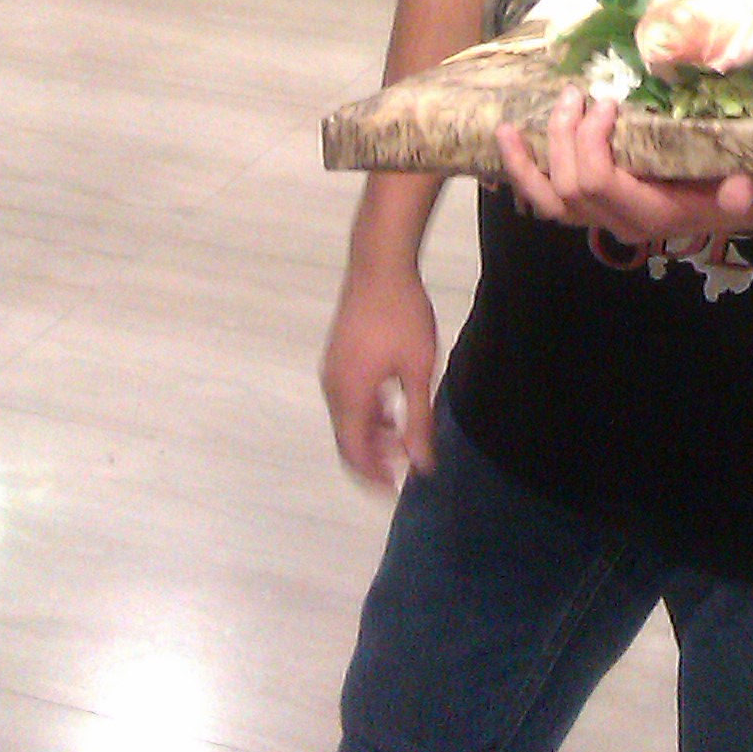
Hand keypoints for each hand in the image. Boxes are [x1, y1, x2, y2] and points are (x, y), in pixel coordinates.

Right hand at [321, 255, 440, 488]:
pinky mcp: (337, 353)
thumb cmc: (402, 314)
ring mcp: (332, 367)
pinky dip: (367, 409)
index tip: (396, 488)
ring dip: (373, 431)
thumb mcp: (418, 369)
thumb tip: (420, 462)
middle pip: (347, 437)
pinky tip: (394, 402)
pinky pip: (347, 395)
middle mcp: (332, 385)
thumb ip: (418, 419)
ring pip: (347, 416)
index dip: (373, 475)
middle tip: (404, 464)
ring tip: (405, 433)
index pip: (354, 451)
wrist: (379, 262)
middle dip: (374, 456)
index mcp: (349, 394)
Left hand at [497, 90, 752, 248]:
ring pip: (551, 203)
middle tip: (577, 94)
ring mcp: (606, 218)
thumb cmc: (749, 179)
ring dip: (528, 164)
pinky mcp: (599, 206)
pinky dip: (527, 174)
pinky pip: (553, 200)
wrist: (750, 195)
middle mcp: (623, 222)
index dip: (591, 143)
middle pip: (571, 187)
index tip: (607, 103)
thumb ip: (746, 191)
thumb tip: (740, 191)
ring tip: (508, 128)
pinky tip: (510, 145)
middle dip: (565, 138)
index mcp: (654, 215)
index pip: (600, 184)